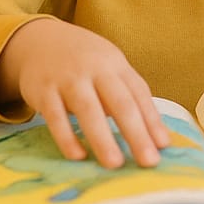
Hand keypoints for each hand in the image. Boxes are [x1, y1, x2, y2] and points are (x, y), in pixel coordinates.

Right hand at [0, 19, 170, 166]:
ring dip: (102, 138)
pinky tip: (77, 156)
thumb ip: (128, 95)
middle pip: (119, 103)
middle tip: (149, 161)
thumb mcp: (110, 68)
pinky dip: (66, 136)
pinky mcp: (43, 90)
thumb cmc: (85, 62)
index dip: (152, 120)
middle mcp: (95, 69)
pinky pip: (55, 116)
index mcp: (116, 65)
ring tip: (115, 164)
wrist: (39, 39)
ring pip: (88, 110)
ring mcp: (68, 79)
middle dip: (136, 133)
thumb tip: (153, 135)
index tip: (164, 146)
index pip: (139, 94)